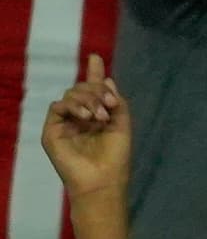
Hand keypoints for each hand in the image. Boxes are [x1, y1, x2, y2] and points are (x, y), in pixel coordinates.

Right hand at [40, 58, 122, 195]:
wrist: (102, 181)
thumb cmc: (115, 159)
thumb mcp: (122, 127)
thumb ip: (117, 103)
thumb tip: (108, 80)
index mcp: (97, 116)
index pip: (93, 91)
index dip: (95, 74)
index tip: (96, 57)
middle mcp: (81, 117)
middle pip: (83, 88)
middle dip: (97, 91)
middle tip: (110, 104)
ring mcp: (65, 122)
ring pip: (71, 94)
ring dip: (88, 99)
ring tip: (100, 117)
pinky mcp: (52, 129)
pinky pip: (58, 106)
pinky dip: (74, 106)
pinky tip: (87, 117)